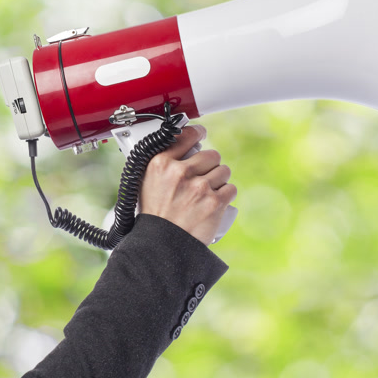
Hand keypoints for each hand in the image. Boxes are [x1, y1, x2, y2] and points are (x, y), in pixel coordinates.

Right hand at [139, 125, 236, 245]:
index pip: (186, 135)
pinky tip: (215, 202)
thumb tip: (183, 144)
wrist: (163, 244)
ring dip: (219, 181)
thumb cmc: (155, 214)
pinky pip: (231, 188)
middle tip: (201, 178)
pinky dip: (225, 195)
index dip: (197, 133)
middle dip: (210, 165)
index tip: (200, 134)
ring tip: (206, 193)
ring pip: (224, 171)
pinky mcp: (215, 202)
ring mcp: (199, 187)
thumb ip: (163, 162)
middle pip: (211, 155)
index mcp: (160, 164)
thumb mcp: (146, 182)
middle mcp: (180, 173)